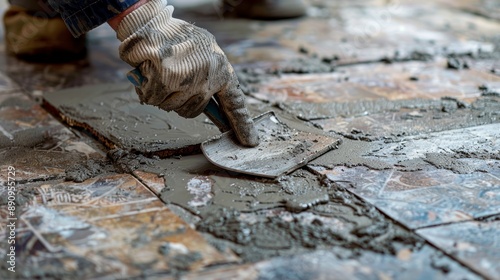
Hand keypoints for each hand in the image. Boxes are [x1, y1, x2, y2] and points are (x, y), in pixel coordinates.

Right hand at [115, 0, 258, 146]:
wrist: (149, 21)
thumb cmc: (175, 38)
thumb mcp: (203, 53)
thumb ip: (208, 77)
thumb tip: (212, 104)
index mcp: (221, 69)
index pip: (235, 103)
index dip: (242, 124)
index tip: (249, 142)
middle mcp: (208, 77)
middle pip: (192, 110)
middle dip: (178, 99)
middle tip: (171, 78)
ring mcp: (188, 80)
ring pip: (170, 107)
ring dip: (160, 93)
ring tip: (159, 70)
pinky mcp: (166, 81)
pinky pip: (153, 100)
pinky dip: (145, 89)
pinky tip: (148, 72)